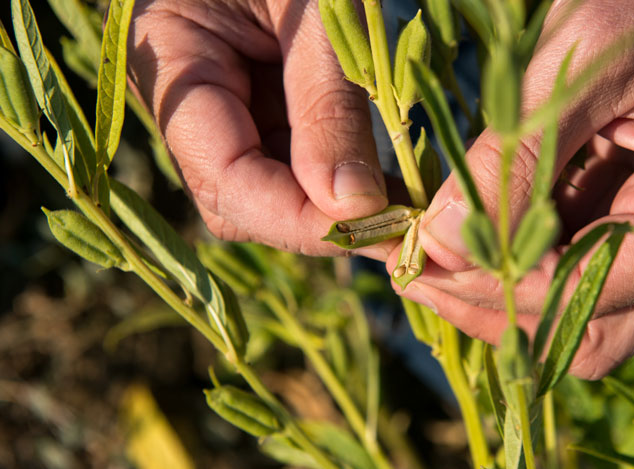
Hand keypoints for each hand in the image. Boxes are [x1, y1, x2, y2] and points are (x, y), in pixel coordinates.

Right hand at [128, 0, 390, 256]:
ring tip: (403, 203)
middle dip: (315, 221)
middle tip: (399, 225)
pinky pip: (298, 166)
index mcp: (172, 59)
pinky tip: (387, 181)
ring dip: (336, 208)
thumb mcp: (317, 13)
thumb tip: (354, 209)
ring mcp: (228, 109)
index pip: (223, 178)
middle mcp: (191, 100)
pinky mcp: (264, 110)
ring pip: (272, 194)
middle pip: (241, 200)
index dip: (293, 217)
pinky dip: (344, 181)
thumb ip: (328, 108)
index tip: (373, 225)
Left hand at [391, 0, 633, 377]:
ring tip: (427, 263)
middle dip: (495, 311)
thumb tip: (439, 243)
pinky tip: (461, 237)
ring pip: (578, 313)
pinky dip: (516, 263)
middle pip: (587, 329)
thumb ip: (512, 158)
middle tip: (416, 278)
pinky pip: (574, 270)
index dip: (499, 289)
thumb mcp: (580, 63)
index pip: (590, 292)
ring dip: (501, 296)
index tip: (423, 266)